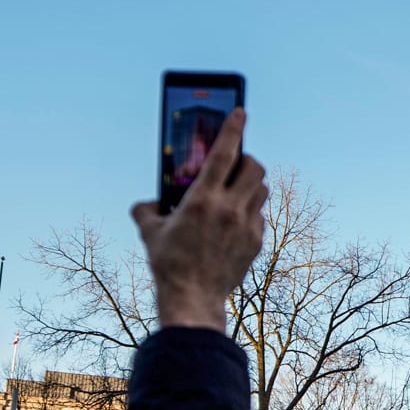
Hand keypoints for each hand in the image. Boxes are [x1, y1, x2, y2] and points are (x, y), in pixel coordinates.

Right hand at [130, 107, 266, 330]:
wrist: (193, 298)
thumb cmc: (168, 263)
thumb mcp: (150, 231)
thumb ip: (147, 209)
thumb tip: (148, 203)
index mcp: (203, 198)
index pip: (224, 152)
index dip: (233, 127)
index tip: (240, 111)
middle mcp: (230, 208)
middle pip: (255, 168)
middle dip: (248, 160)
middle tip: (237, 164)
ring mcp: (247, 226)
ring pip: (262, 191)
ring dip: (252, 185)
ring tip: (237, 191)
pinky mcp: (256, 243)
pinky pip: (260, 217)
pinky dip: (251, 212)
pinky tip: (236, 221)